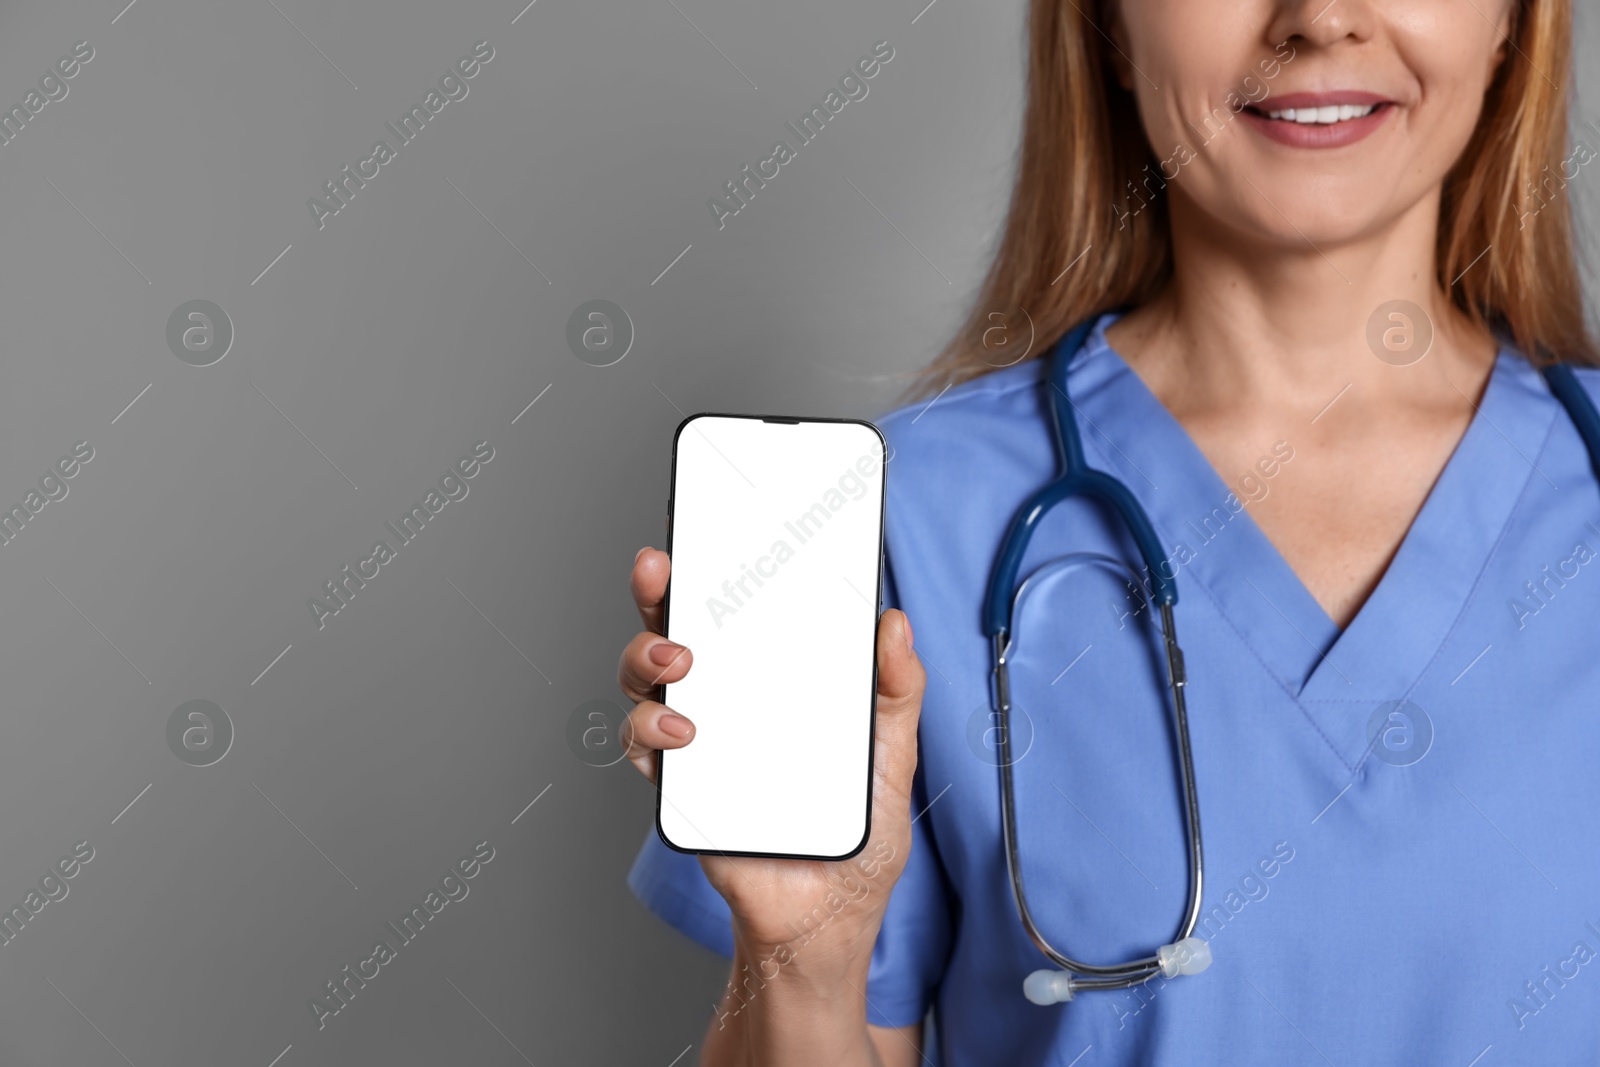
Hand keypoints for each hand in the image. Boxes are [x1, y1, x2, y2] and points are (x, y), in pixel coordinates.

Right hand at [617, 546, 926, 973]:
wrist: (827, 921)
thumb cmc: (858, 836)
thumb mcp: (894, 754)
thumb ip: (898, 691)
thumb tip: (894, 623)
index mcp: (776, 682)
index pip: (739, 613)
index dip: (718, 567)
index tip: (709, 529)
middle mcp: (729, 702)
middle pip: (676, 631)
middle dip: (658, 592)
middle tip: (663, 573)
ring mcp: (701, 742)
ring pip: (646, 682)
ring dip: (646, 658)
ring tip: (680, 663)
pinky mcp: (682, 788)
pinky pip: (646, 750)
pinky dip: (651, 734)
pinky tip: (684, 736)